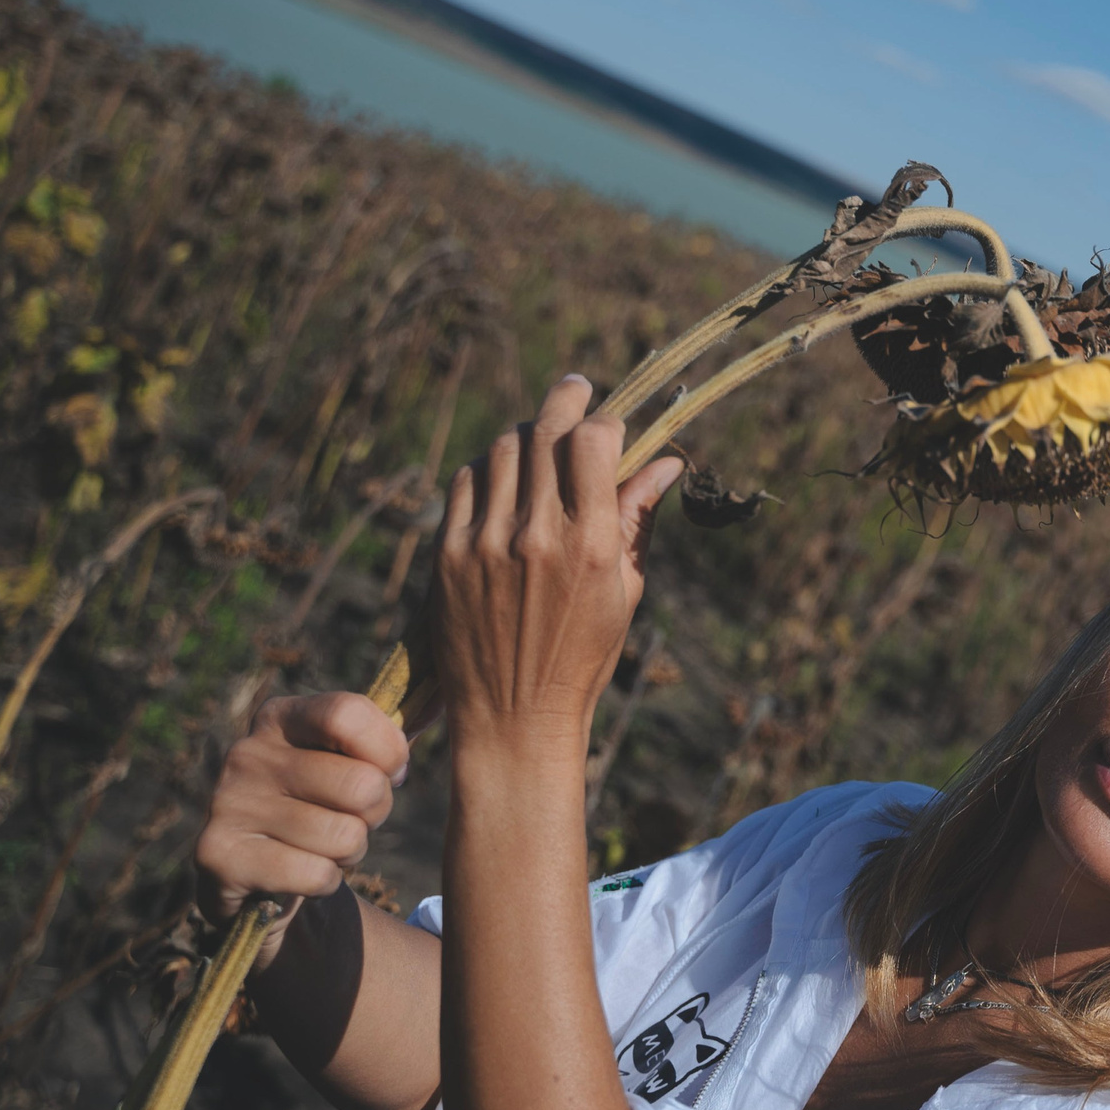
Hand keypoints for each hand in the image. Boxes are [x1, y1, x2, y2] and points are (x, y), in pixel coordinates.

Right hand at [194, 692, 409, 966]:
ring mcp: (227, 804)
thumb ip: (389, 735)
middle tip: (353, 818)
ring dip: (350, 851)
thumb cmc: (322, 806)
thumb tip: (444, 699)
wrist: (259, 876)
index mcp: (280, 717)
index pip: (349, 714)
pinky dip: (325, 881)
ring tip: (322, 845)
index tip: (390, 771)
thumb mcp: (349, 761)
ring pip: (344, 836)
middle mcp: (247, 753)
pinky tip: (300, 872)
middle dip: (376, 811)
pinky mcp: (219, 856)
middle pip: (361, 784)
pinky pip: (317, 875)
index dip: (389, 751)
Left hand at [433, 375, 683, 755]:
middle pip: (546, 433)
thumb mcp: (624, 592)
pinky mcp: (447, 554)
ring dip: (526, 434)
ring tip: (540, 440)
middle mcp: (536, 536)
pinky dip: (488, 468)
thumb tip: (663, 464)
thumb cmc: (582, 659)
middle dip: (565, 403)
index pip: (593, 441)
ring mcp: (485, 542)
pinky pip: (466, 482)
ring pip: (503, 449)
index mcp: (591, 546)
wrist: (513, 719)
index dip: (605, 421)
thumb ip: (636, 520)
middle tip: (575, 391)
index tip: (610, 423)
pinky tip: (503, 478)